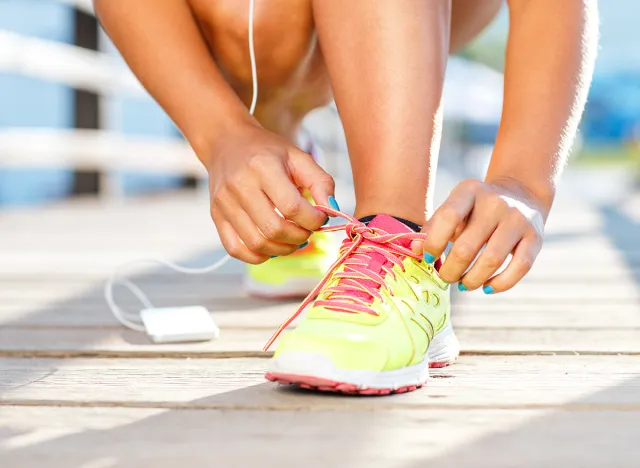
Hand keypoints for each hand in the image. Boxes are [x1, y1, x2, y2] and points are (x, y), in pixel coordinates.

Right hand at [206, 123, 334, 263]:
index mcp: (262, 167)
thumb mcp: (298, 157)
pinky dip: (257, 256)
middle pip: (274, 229)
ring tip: (292, 239)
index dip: (313, 220)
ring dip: (282, 249)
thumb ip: (321, 182)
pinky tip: (271, 246)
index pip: (292, 207)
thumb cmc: (267, 151)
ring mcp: (224, 203)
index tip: (320, 218)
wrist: (226, 142)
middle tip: (307, 230)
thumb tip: (332, 210)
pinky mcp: (216, 216)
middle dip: (299, 237)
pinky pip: (235, 249)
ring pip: (256, 243)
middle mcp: (239, 186)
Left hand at [412, 178, 545, 293]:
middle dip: (451, 270)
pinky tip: (486, 288)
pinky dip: (500, 284)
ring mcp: (518, 219)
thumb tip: (415, 250)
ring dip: (472, 280)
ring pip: (492, 260)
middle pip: (467, 247)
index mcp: (470, 190)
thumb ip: (433, 228)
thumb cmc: (475, 208)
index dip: (433, 243)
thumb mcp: (454, 209)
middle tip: (446, 278)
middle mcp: (496, 202)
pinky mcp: (536, 237)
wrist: (521, 193)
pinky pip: (519, 268)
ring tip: (463, 285)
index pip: (447, 218)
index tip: (429, 260)